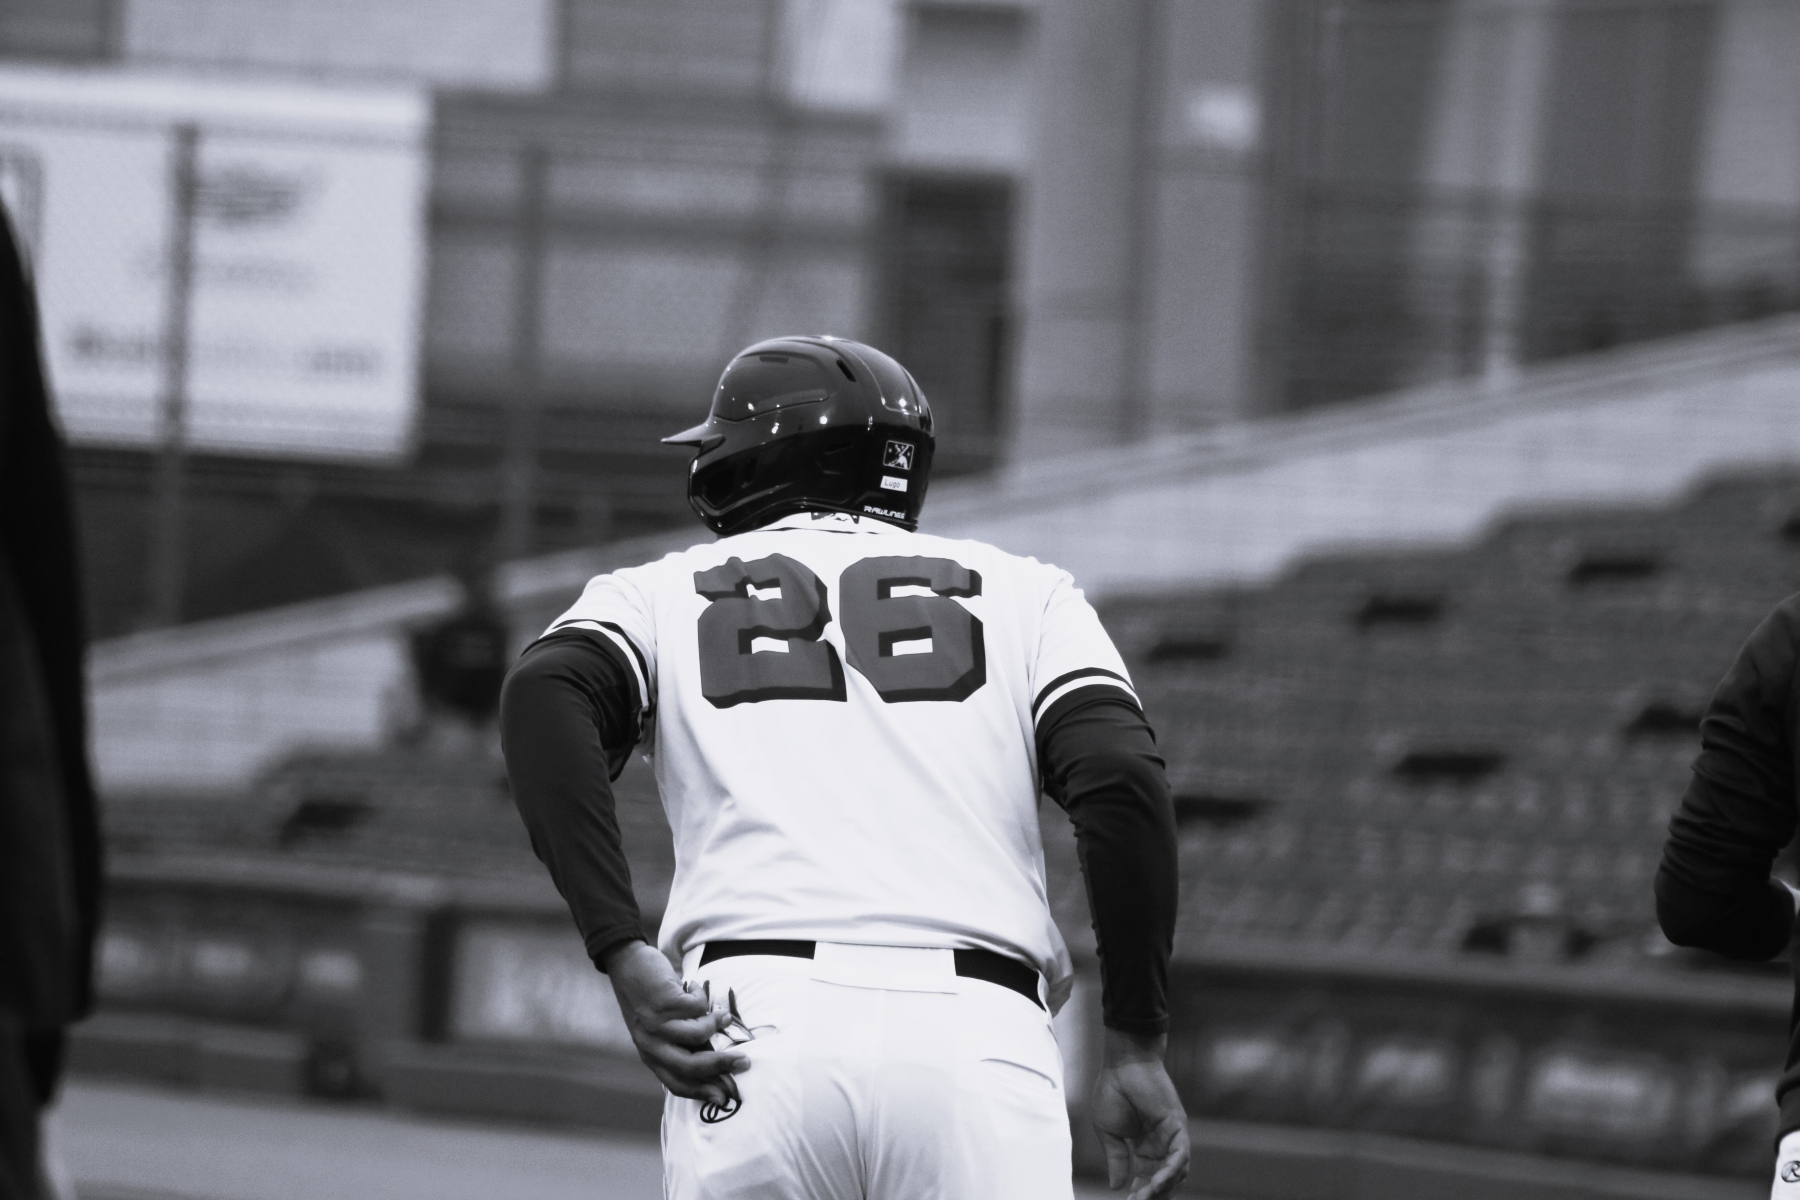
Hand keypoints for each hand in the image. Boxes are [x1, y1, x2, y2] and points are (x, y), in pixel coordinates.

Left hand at [603, 941, 747, 1107]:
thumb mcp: (656, 1029)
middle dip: (721, 1065)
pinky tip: (692, 987)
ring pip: (698, 1035)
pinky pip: (697, 1007)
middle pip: (690, 1066)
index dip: (702, 1092)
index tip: (724, 1097)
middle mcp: (652, 1044)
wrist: (626, 964)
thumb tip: (714, 1059)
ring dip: (716, 1024)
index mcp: (650, 1055)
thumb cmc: (647, 999)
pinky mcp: (665, 1003)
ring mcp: (657, 1024)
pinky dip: (700, 995)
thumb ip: (677, 1045)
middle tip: (744, 1061)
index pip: (676, 1083)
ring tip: (723, 1016)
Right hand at [1091, 1029, 1190, 1199]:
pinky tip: (1158, 1182)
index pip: (1147, 1178)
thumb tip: (1116, 1187)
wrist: (1122, 1063)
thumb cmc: (1113, 1089)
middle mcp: (1161, 1145)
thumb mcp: (1108, 1132)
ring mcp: (1172, 1136)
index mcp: (1144, 1148)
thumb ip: (1115, 1159)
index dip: (1139, 1193)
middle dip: (1152, 1195)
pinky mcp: (1177, 1126)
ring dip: (1162, 1188)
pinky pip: (1180, 1154)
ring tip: (1145, 1197)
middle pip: (1164, 1180)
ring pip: (1176, 1172)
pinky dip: (1172, 1170)